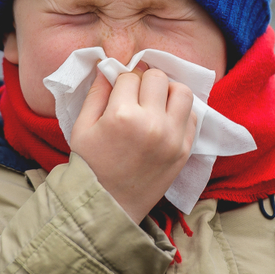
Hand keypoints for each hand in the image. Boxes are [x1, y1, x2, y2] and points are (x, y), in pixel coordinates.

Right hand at [69, 63, 196, 223]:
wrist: (109, 206)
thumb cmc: (90, 166)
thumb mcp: (82, 126)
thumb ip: (97, 93)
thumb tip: (108, 67)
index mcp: (122, 115)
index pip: (130, 75)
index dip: (121, 80)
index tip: (118, 91)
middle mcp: (152, 123)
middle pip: (158, 77)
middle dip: (145, 80)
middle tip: (135, 95)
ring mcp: (173, 138)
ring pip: (182, 91)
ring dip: (167, 91)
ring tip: (155, 103)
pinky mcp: (185, 150)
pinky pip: (192, 116)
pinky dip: (180, 112)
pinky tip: (164, 120)